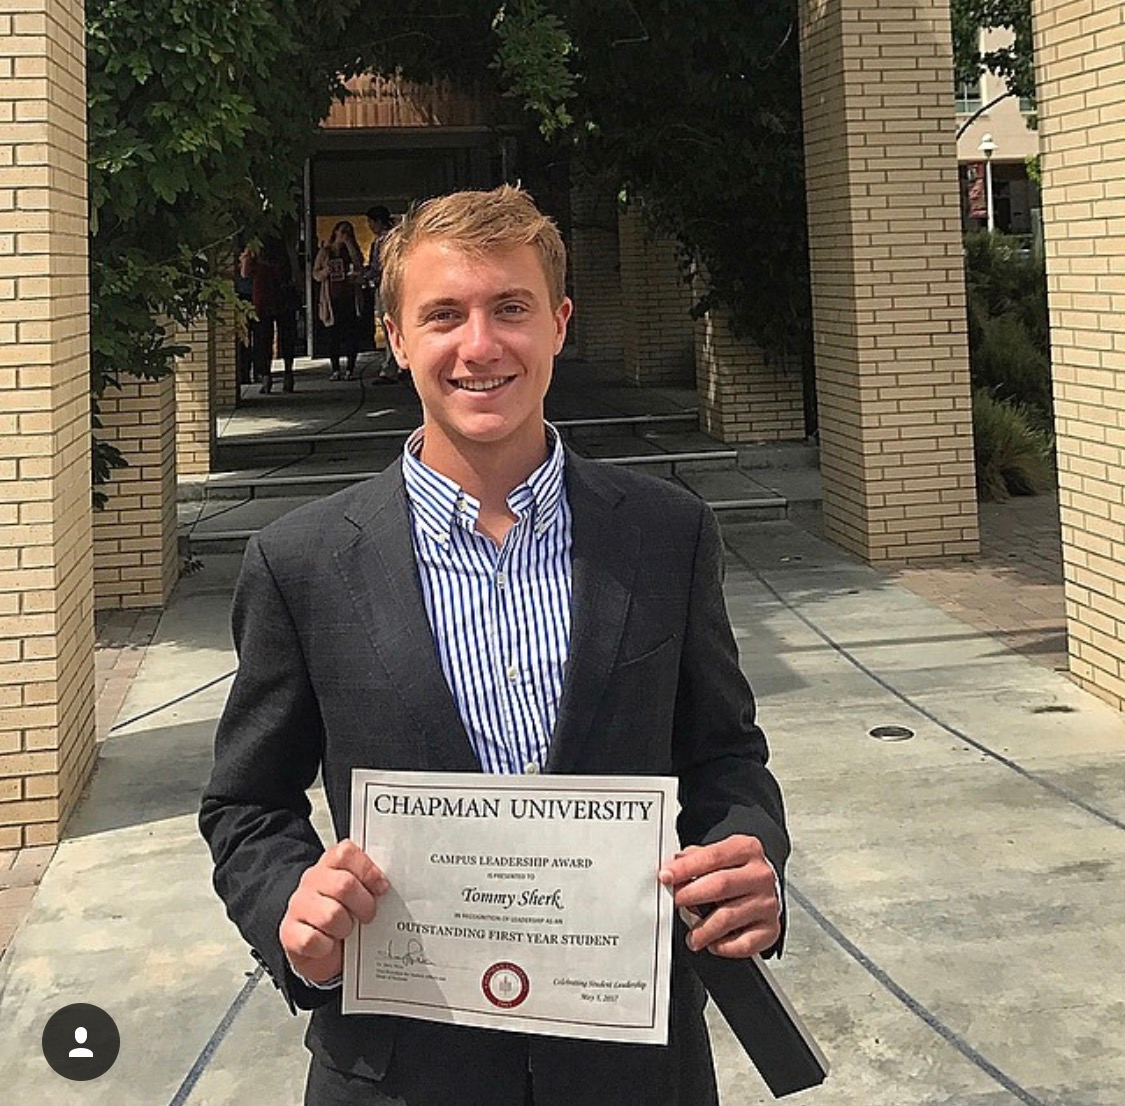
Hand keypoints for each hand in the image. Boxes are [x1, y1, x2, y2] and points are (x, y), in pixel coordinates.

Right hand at [279, 840, 388, 983]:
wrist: (318, 948)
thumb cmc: (344, 916)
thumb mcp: (359, 894)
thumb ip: (371, 882)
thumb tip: (390, 885)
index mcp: (331, 864)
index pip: (346, 853)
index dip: (368, 871)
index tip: (381, 887)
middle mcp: (312, 880)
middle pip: (344, 885)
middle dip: (363, 905)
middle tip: (367, 916)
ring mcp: (298, 905)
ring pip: (331, 915)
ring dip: (345, 928)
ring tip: (345, 931)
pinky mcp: (289, 932)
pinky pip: (312, 939)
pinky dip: (326, 946)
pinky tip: (328, 945)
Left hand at [658, 835, 779, 958]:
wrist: (763, 885)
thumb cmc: (734, 871)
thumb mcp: (717, 855)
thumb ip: (693, 859)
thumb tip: (672, 869)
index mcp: (746, 850)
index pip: (712, 857)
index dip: (686, 868)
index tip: (666, 877)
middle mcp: (760, 875)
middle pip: (721, 885)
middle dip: (691, 895)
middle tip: (674, 902)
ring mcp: (767, 903)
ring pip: (729, 917)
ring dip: (703, 929)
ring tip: (692, 935)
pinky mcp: (771, 929)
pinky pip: (744, 943)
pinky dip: (724, 947)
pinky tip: (714, 943)